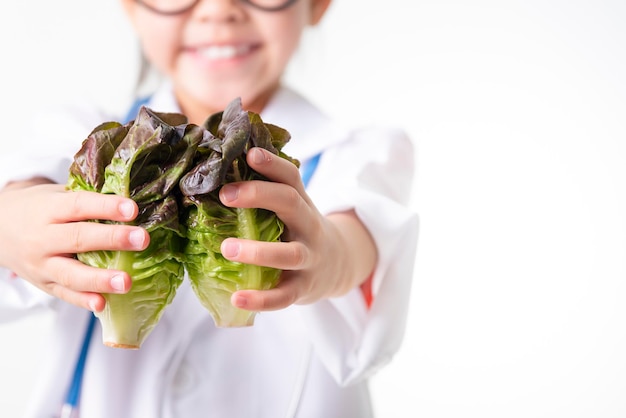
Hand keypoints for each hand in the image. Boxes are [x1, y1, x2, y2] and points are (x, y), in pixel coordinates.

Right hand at [0, 181, 148, 311]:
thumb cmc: (37, 209)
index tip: (132, 209)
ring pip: (71, 273)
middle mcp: (42, 238)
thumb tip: (131, 202)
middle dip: (113, 239)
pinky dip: (83, 300)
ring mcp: (41, 264)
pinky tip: (102, 304)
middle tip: (142, 239)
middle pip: (79, 239)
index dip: (106, 206)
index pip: (79, 205)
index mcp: (48, 209)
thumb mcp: (56, 196)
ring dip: (101, 279)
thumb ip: (87, 199)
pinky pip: (65, 294)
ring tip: (127, 282)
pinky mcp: (44, 284)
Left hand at [218, 147, 376, 310]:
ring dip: (259, 251)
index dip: (272, 164)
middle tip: (226, 195)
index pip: (291, 178)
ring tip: (227, 249)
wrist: (337, 265)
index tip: (249, 154)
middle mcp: (308, 227)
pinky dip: (261, 299)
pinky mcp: (303, 288)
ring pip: (289, 254)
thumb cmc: (298, 231)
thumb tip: (214, 174)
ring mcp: (309, 258)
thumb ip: (265, 195)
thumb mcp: (291, 210)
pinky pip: (284, 295)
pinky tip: (236, 298)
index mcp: (301, 204)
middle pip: (291, 204)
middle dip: (260, 196)